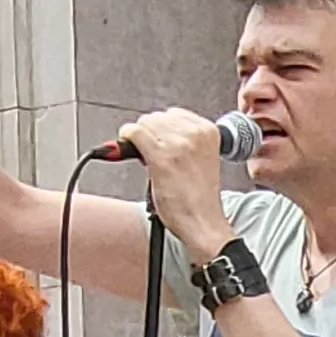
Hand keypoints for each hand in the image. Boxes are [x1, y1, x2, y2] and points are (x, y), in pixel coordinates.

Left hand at [116, 108, 239, 254]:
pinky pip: (134, 133)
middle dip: (150, 133)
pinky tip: (127, 149)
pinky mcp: (161, 158)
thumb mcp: (202, 159)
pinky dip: (126, 138)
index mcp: (209, 131)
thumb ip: (185, 140)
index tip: (161, 140)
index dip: (163, 128)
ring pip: (145, 123)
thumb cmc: (200, 199)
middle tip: (153, 154)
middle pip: (157, 117)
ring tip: (146, 157)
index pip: (174, 113)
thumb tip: (156, 131)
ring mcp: (178, 145)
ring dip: (139, 138)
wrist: (203, 222)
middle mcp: (195, 134)